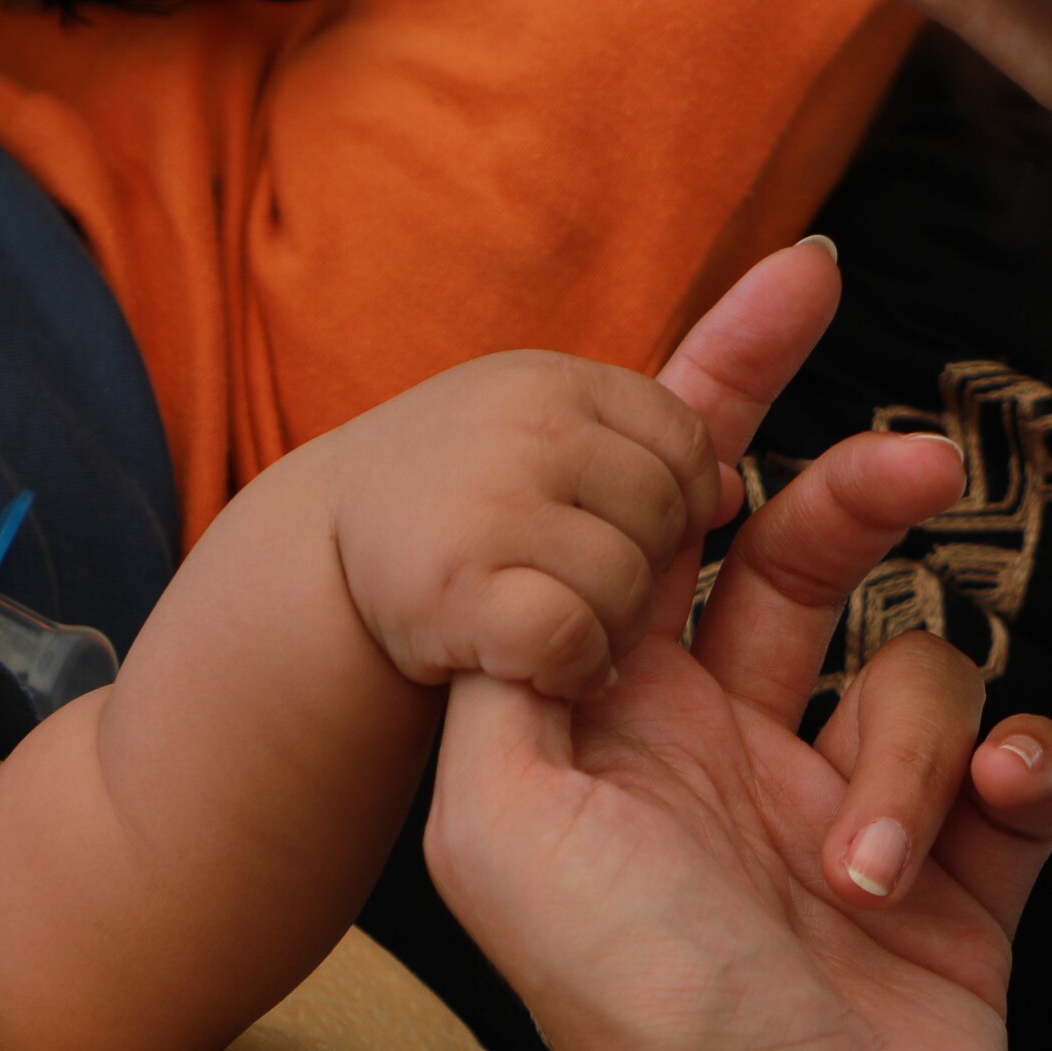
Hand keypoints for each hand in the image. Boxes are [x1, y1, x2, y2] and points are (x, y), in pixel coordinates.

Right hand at [318, 351, 743, 699]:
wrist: (322, 555)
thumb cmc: (459, 497)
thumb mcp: (545, 439)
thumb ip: (646, 450)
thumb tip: (730, 490)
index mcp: (553, 382)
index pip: (686, 441)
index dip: (680, 499)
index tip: (633, 528)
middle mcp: (523, 427)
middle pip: (667, 515)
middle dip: (642, 565)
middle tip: (572, 579)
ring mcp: (489, 503)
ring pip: (628, 584)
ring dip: (607, 627)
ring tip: (550, 616)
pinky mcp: (457, 587)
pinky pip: (574, 637)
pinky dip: (570, 668)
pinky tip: (540, 667)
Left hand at [421, 269, 1051, 1050]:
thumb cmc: (643, 1011)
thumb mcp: (502, 823)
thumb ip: (507, 661)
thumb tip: (541, 542)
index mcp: (618, 723)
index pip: (659, 519)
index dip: (716, 388)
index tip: (797, 278)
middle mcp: (731, 753)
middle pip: (807, 554)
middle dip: (861, 495)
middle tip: (917, 466)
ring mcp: (849, 815)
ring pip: (918, 672)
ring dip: (903, 752)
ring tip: (861, 870)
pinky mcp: (961, 883)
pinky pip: (1018, 771)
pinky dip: (1014, 783)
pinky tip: (984, 829)